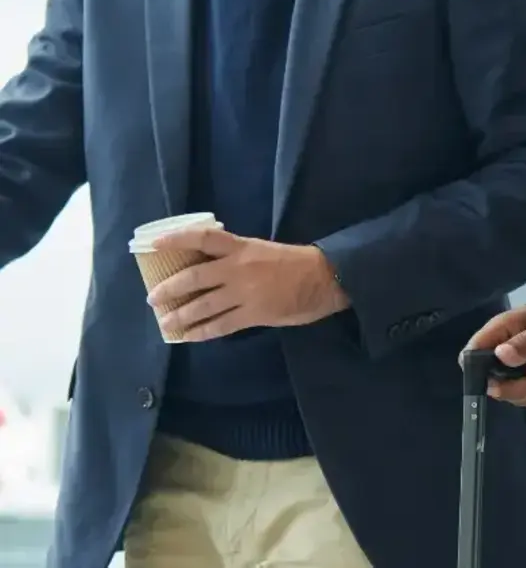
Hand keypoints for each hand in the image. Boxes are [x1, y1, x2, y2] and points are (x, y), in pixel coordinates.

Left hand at [147, 228, 348, 341]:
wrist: (323, 277)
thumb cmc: (292, 262)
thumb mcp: (261, 250)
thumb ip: (236, 258)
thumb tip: (208, 269)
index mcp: (241, 247)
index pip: (203, 238)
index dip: (177, 239)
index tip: (155, 243)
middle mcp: (238, 268)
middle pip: (194, 277)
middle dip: (170, 288)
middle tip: (153, 298)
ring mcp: (244, 293)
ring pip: (203, 306)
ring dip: (180, 316)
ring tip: (165, 322)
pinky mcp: (253, 315)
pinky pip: (220, 325)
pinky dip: (201, 332)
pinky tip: (189, 336)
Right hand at [463, 305, 525, 407]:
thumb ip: (525, 343)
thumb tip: (501, 354)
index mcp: (495, 337)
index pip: (469, 357)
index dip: (478, 371)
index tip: (503, 376)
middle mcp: (497, 360)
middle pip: (496, 388)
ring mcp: (510, 378)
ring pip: (520, 398)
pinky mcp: (524, 390)